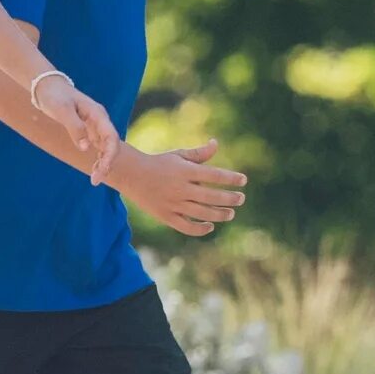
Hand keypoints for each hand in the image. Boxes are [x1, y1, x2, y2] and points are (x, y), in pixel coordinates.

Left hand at [30, 75, 118, 180]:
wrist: (48, 86)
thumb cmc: (54, 96)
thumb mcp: (62, 110)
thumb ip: (75, 127)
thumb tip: (85, 148)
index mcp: (98, 114)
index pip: (111, 138)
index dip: (109, 156)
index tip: (101, 171)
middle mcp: (100, 121)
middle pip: (111, 145)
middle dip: (107, 164)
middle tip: (95, 181)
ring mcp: (95, 126)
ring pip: (106, 148)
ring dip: (103, 163)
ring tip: (94, 180)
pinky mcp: (88, 130)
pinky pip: (98, 147)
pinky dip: (98, 159)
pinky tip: (94, 169)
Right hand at [118, 138, 248, 236]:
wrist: (130, 174)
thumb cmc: (159, 163)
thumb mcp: (178, 155)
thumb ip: (199, 153)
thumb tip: (216, 144)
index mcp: (185, 171)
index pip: (214, 175)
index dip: (231, 178)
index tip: (243, 180)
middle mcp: (180, 188)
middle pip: (211, 196)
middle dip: (230, 198)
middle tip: (241, 199)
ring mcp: (173, 204)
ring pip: (202, 213)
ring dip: (220, 214)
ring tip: (231, 213)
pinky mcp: (166, 216)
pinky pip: (186, 227)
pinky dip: (200, 229)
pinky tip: (211, 226)